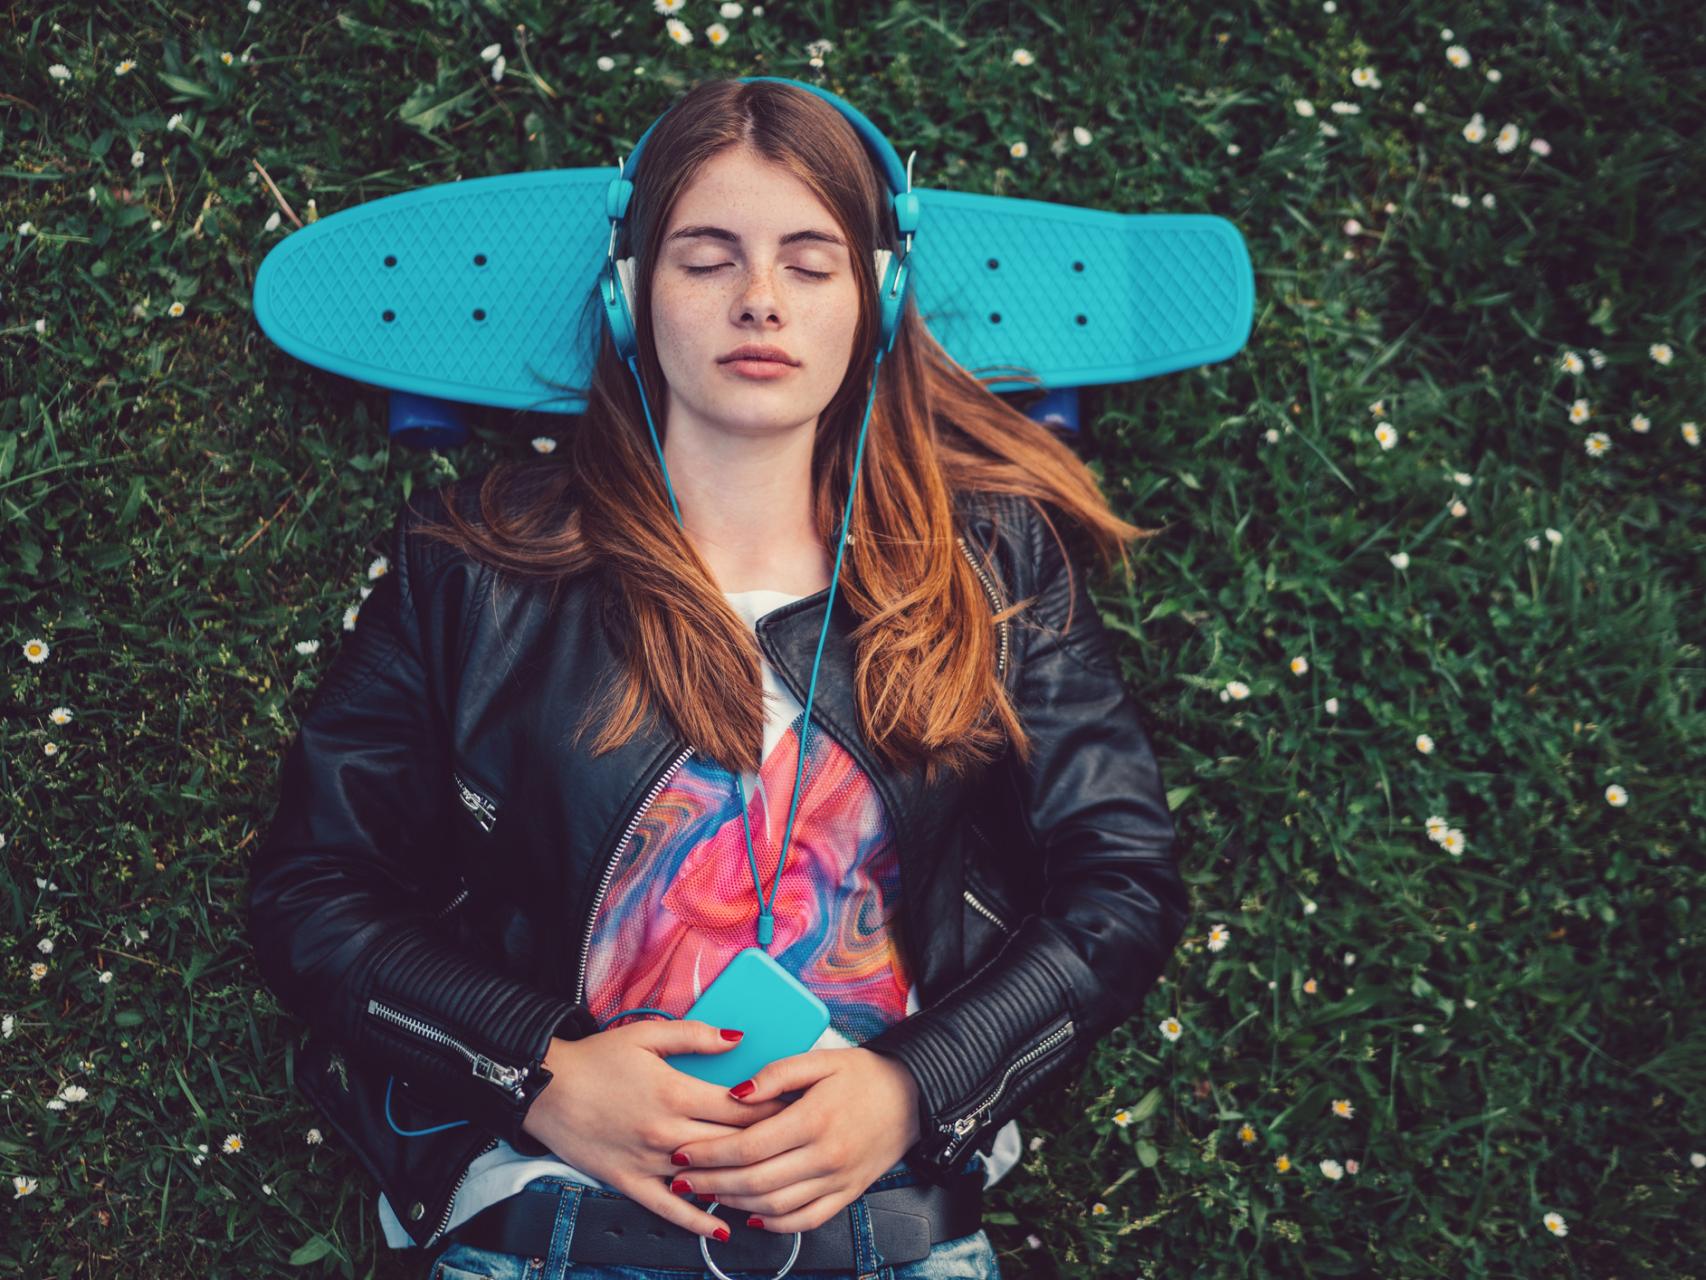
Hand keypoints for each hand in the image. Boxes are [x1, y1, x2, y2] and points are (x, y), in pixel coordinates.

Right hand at [520, 1020, 791, 1240]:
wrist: (545, 1088)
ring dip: (739, 1182)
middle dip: (767, 1145)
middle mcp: (667, 1133)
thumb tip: (739, 1039)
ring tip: (773, 1182)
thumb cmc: (597, 1059)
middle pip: (730, 1145)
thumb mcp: (647, 1035)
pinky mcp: (628, 1182)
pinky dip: (696, 1221)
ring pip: (705, 1179)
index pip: (740, 1109)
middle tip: (796, 1147)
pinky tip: (722, 1228)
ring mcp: (648, 1162)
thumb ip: (696, 1037)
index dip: (774, 1111)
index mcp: (676, 1094)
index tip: (799, 1112)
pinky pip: (668, 1209)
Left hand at [666, 1047, 923, 1233]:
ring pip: (774, 1205)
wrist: (913, 1096)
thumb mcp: (818, 1060)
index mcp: (813, 1119)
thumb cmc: (863, 1075)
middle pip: (754, 1181)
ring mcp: (837, 1180)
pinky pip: (805, 1220)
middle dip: (711, 1183)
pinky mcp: (847, 1194)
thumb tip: (734, 1094)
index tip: (682, 1151)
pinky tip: (752, 1215)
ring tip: (707, 1194)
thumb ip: (774, 1074)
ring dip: (734, 1203)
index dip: (708, 1153)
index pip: (747, 1146)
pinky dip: (775, 1223)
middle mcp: (825, 1156)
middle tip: (682, 1179)